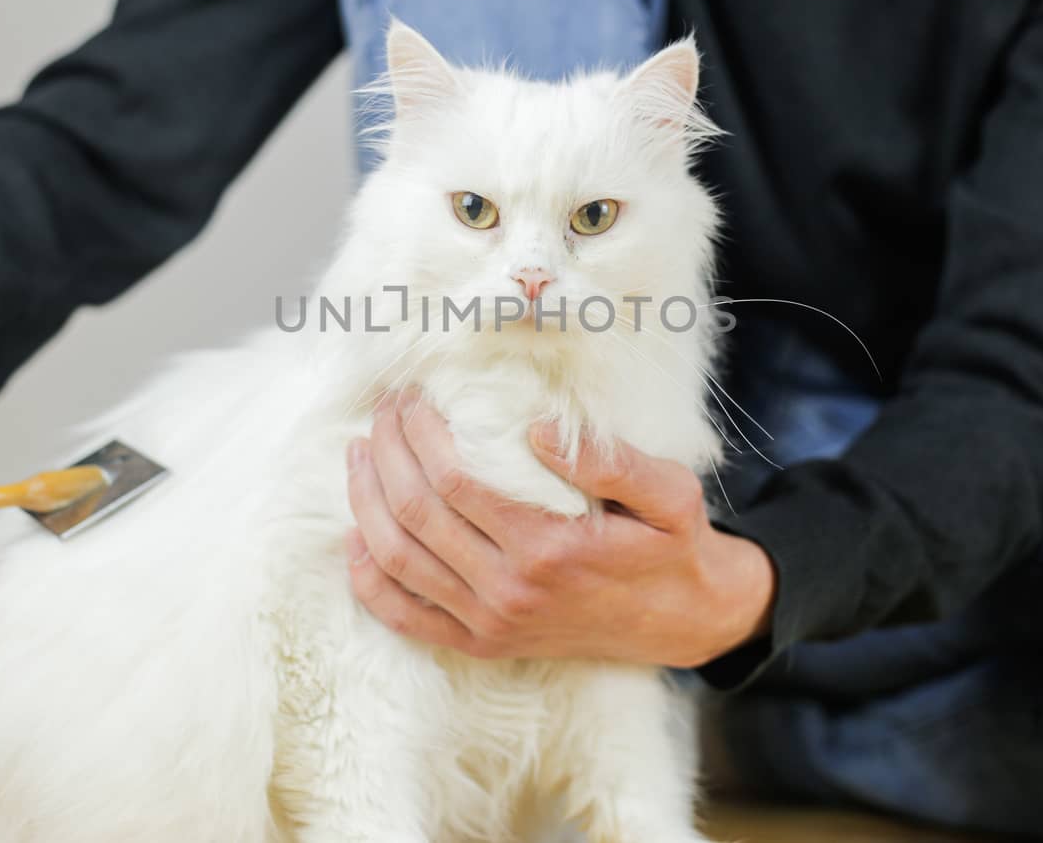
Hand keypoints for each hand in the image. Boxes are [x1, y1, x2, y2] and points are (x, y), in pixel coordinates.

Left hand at [345, 392, 775, 667]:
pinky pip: (406, 617)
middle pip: (416, 511)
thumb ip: (609, 459)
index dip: (421, 432)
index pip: (455, 478)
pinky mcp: (483, 644)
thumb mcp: (669, 493)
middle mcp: (509, 590)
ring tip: (359, 454)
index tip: (412, 397)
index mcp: (549, 547)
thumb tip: (535, 429)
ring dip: (366, 502)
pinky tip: (355, 538)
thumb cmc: (673, 546)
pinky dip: (369, 580)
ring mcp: (491, 623)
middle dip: (388, 452)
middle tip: (382, 411)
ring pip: (398, 560)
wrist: (687, 621)